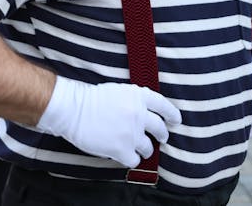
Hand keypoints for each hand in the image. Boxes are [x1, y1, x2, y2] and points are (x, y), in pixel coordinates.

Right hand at [36, 77, 181, 167]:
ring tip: (140, 149)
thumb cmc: (92, 98)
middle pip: (160, 128)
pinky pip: (135, 160)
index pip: (164, 106)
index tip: (176, 121)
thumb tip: (147, 113)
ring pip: (148, 147)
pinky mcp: (122, 149)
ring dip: (146, 149)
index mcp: (139, 97)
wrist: (75, 109)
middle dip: (162, 135)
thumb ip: (136, 100)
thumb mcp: (120, 91)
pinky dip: (132, 159)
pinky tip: (126, 156)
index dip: (172, 114)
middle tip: (162, 138)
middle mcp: (139, 114)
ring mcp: (132, 133)